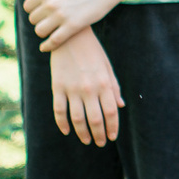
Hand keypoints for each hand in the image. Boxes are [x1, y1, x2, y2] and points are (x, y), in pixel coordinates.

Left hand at [20, 0, 120, 51]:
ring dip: (43, 33)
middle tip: (46, 22)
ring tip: (49, 31)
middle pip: (33, 19)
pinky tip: (45, 47)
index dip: (32, 10)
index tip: (39, 12)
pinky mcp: (72, 26)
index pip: (27, 6)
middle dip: (38, 21)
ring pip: (40, 31)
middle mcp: (51, 3)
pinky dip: (48, 46)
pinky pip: (54, 40)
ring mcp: (61, 15)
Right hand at [47, 32, 122, 146]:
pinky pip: (59, 110)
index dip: (112, 127)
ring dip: (83, 133)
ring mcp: (72, 88)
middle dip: (99, 135)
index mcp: (104, 83)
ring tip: (86, 141)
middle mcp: (90, 88)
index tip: (112, 137)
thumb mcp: (107, 66)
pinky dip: (62, 124)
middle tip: (100, 143)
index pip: (111, 112)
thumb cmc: (92, 50)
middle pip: (96, 120)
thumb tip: (120, 106)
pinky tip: (67, 131)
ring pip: (78, 119)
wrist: (69, 35)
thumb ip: (114, 87)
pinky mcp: (58, 86)